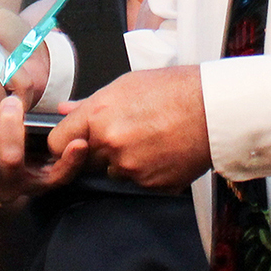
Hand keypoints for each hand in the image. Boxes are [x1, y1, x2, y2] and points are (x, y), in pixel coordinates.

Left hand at [0, 94, 85, 228]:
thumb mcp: (23, 167)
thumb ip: (37, 144)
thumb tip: (57, 117)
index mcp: (29, 183)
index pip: (56, 177)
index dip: (71, 162)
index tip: (79, 143)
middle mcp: (6, 189)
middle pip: (12, 158)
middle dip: (10, 125)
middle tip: (9, 103)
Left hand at [48, 66, 210, 190]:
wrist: (213, 108)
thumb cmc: (173, 90)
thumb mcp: (126, 85)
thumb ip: (90, 103)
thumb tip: (65, 110)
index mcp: (98, 117)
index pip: (57, 143)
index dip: (65, 143)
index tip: (75, 141)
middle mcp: (110, 145)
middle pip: (86, 162)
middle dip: (99, 152)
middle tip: (126, 134)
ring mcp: (131, 168)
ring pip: (114, 172)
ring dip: (125, 162)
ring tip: (150, 139)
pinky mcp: (151, 184)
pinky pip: (139, 182)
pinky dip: (148, 171)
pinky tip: (163, 151)